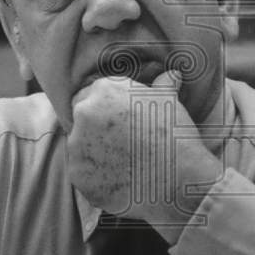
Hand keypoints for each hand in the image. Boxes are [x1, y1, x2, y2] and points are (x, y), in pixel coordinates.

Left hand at [67, 71, 220, 241]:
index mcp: (103, 90)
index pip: (92, 94)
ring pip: (80, 146)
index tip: (122, 122)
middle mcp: (84, 113)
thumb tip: (172, 74)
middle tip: (123, 143)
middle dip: (97, 128)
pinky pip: (83, 173)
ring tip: (124, 164)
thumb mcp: (171, 103)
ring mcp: (77, 145)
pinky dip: (96, 177)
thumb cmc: (176, 135)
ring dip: (95, 152)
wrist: (178, 179)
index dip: (107, 109)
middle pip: (83, 119)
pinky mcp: (77, 174)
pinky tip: (119, 180)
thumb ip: (164, 85)